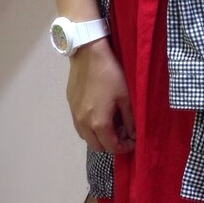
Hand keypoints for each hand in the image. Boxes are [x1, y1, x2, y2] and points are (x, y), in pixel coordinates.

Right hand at [66, 38, 136, 155]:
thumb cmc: (111, 74)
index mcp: (99, 122)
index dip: (124, 148)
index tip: (133, 141)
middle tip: (122, 134)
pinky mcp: (70, 105)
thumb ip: (129, 120)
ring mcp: (74, 115)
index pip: (111, 147)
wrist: (88, 54)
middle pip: (96, 146)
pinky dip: (89, 127)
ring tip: (110, 125)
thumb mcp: (126, 97)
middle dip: (111, 145)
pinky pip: (79, 125)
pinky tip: (98, 114)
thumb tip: (133, 134)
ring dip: (98, 137)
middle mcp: (83, 123)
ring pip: (86, 137)